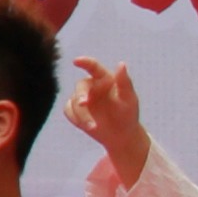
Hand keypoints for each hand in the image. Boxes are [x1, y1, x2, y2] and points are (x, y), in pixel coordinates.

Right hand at [62, 58, 149, 179]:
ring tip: (93, 127)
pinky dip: (76, 118)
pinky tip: (87, 126)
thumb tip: (121, 64)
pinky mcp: (74, 110)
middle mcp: (91, 86)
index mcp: (105, 78)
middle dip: (81, 95)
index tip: (76, 61)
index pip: (93, 67)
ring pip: (74, 101)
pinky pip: (68, 111)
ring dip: (82, 114)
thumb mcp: (129, 99)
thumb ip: (124, 81)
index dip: (85, 62)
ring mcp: (81, 98)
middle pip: (81, 86)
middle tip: (84, 103)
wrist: (121, 135)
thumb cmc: (128, 114)